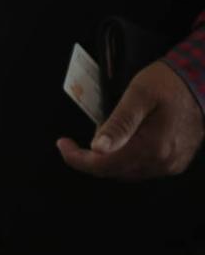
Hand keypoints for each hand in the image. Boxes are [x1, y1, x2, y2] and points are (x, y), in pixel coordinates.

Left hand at [57, 61, 204, 179]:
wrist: (200, 82)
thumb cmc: (168, 84)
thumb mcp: (138, 95)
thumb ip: (118, 123)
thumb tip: (97, 147)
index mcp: (152, 147)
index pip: (104, 165)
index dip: (78, 159)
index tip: (63, 145)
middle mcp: (163, 162)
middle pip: (113, 171)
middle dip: (89, 159)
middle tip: (73, 143)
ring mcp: (170, 164)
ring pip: (126, 172)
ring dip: (106, 160)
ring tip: (99, 138)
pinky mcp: (175, 162)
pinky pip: (141, 168)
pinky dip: (124, 159)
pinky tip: (120, 143)